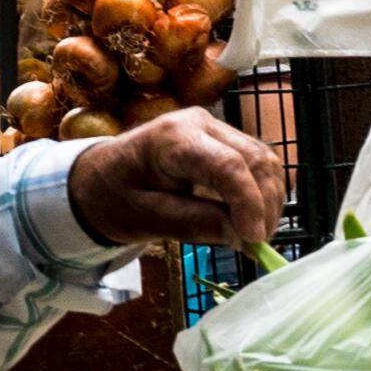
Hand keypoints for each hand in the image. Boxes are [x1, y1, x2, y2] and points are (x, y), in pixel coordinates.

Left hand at [62, 105, 284, 259]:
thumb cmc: (113, 196)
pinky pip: (258, 163)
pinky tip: (252, 220)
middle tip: (256, 248)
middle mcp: (200, 123)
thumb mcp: (141, 218)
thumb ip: (189, 223)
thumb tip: (240, 236)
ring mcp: (215, 128)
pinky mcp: (224, 139)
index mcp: (172, 138)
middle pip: (255, 160)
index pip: (228, 165)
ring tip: (254, 238)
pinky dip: (264, 193)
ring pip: (265, 160)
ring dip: (270, 201)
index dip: (249, 203)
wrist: (101, 175)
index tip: (253, 240)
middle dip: (264, 206)